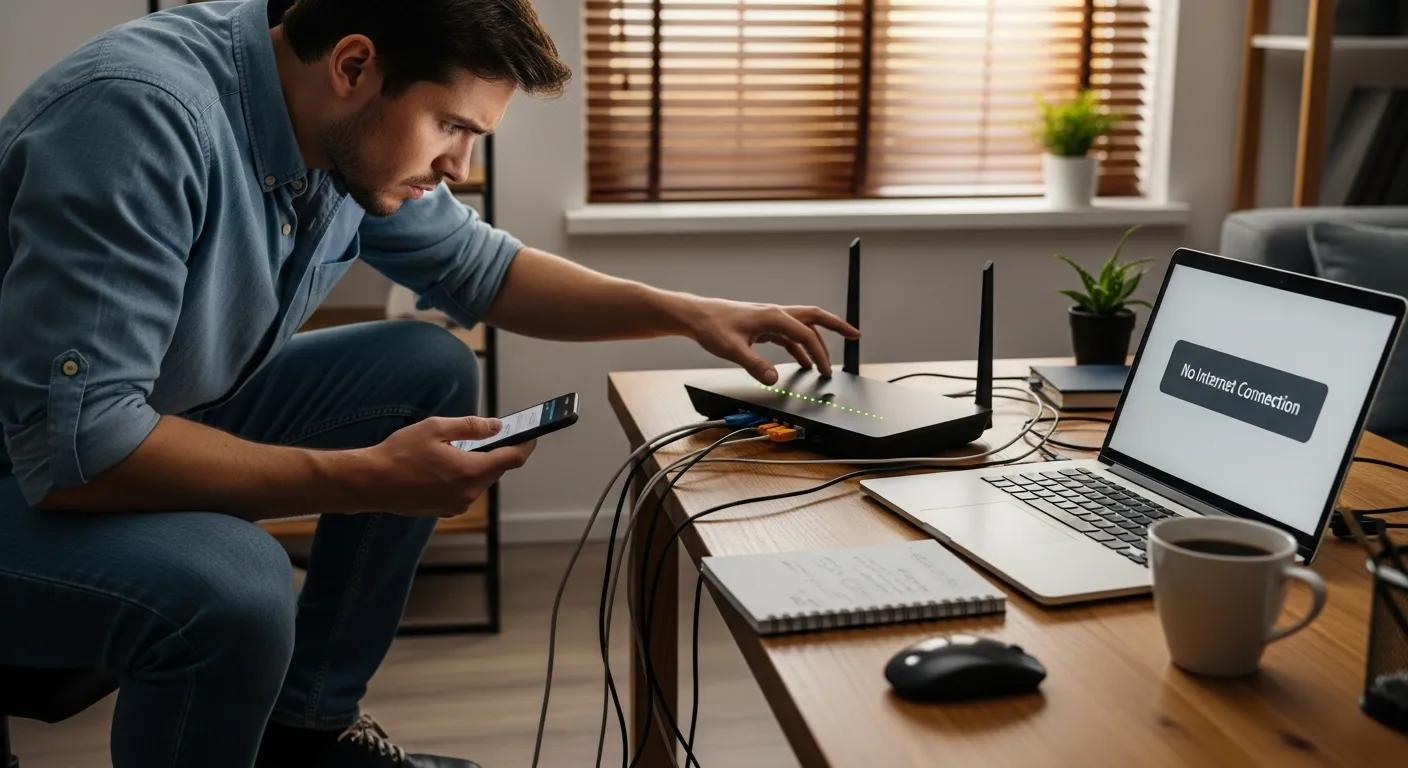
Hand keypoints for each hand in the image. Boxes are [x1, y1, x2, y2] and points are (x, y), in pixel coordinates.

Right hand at [350, 416, 535, 516]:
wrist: (370, 483)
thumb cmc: (399, 453)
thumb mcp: (436, 428)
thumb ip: (471, 427)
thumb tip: (496, 426)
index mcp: (470, 472)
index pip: (511, 458)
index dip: (525, 445)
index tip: (533, 434)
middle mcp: (468, 493)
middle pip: (496, 470)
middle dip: (498, 451)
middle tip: (497, 433)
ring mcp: (456, 505)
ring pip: (479, 480)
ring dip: (478, 464)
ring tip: (464, 446)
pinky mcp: (445, 510)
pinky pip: (464, 490)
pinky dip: (463, 476)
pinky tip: (447, 463)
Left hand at [680, 297, 859, 383]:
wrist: (697, 316)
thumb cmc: (713, 327)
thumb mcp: (732, 350)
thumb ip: (755, 365)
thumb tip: (774, 378)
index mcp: (773, 316)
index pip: (805, 334)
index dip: (820, 352)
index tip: (828, 369)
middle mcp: (775, 313)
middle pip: (815, 318)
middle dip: (837, 327)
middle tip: (855, 336)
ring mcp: (770, 319)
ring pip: (803, 327)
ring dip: (817, 343)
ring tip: (827, 364)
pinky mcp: (764, 326)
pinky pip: (789, 336)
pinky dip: (799, 348)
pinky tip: (802, 363)